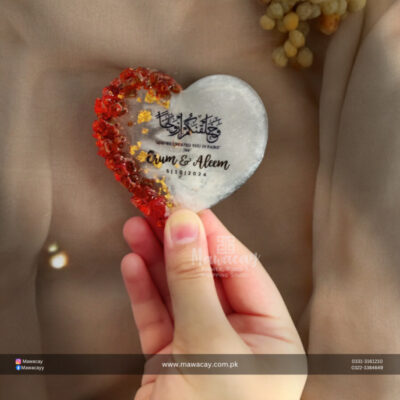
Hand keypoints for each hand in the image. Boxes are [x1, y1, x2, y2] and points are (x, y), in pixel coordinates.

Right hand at [122, 209, 305, 399]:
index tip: (190, 208)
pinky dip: (144, 290)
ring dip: (156, 260)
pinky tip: (133, 263)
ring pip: (178, 293)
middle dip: (180, 244)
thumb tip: (185, 225)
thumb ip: (194, 281)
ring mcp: (203, 348)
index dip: (214, 236)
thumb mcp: (208, 342)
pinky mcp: (171, 359)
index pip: (242, 270)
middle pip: (207, 278)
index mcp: (271, 337)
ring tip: (136, 227)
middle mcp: (240, 339)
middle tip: (157, 212)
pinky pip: (158, 317)